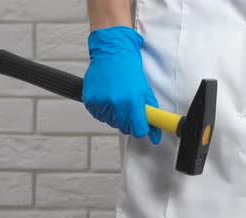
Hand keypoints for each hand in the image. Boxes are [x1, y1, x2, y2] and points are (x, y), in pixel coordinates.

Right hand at [83, 26, 161, 143]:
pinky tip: (107, 98)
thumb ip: (152, 115)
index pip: (138, 130)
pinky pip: (98, 115)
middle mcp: (116, 104)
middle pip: (124, 127)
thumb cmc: (131, 71)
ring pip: (110, 122)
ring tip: (117, 98)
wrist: (113, 53)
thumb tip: (155, 136)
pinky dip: (103, 111)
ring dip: (115, 115)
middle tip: (129, 107)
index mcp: (133, 102)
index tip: (141, 125)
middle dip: (128, 121)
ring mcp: (102, 102)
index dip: (140, 129)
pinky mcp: (90, 101)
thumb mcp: (146, 93)